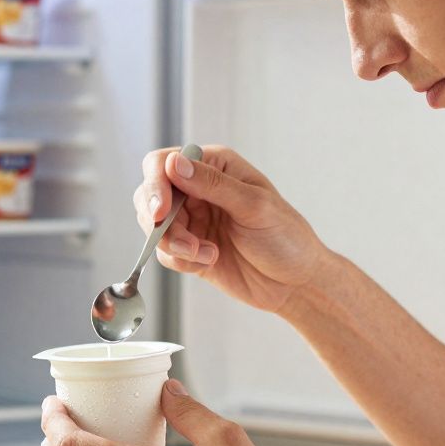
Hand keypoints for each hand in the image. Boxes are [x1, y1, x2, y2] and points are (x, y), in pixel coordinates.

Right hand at [134, 145, 329, 313]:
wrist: (295, 283)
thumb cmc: (286, 237)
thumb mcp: (254, 205)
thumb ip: (213, 184)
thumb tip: (174, 164)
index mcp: (214, 166)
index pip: (164, 162)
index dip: (156, 184)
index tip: (161, 211)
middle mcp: (198, 189)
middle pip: (149, 194)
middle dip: (160, 221)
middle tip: (185, 243)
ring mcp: (192, 220)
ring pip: (154, 226)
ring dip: (174, 244)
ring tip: (205, 254)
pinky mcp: (189, 248)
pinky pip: (165, 252)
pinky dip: (181, 260)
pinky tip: (210, 261)